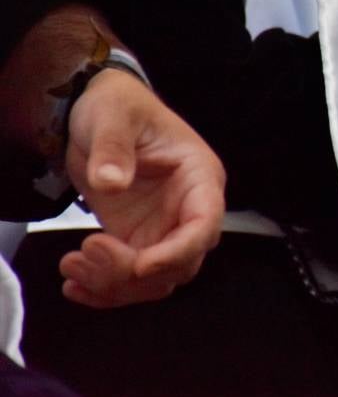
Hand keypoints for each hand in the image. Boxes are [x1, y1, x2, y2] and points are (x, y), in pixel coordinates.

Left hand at [58, 69, 224, 307]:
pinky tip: (74, 284)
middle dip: (136, 272)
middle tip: (89, 251)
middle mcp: (188, 209)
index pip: (205, 224)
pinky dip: (104, 290)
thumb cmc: (117, 106)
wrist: (96, 114)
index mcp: (199, 177)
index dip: (178, 251)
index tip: (140, 265)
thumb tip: (111, 182)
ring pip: (156, 281)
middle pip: (182, 263)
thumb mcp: (112, 116)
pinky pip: (129, 279)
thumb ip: (113, 148)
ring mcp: (163, 228)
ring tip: (72, 265)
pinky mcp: (136, 240)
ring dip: (115, 286)